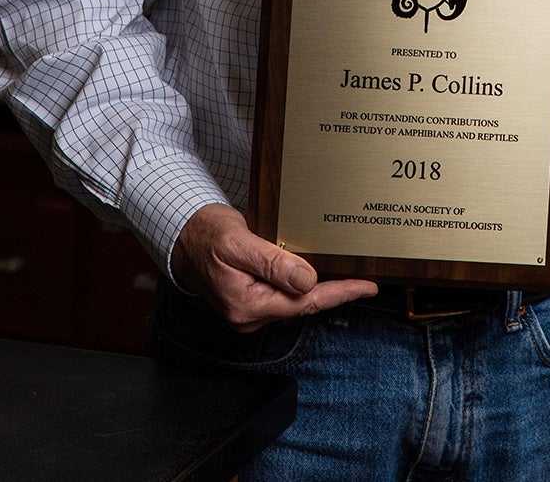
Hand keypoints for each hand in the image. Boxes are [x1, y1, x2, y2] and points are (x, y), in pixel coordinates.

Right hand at [172, 204, 377, 332]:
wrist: (182, 237)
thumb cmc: (205, 235)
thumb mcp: (238, 242)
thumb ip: (272, 262)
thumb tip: (307, 280)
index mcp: (247, 304)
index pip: (305, 302)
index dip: (340, 293)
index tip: (367, 286)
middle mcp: (250, 315)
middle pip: (303, 304)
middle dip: (335, 291)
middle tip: (365, 278)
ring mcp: (250, 310)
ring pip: (295, 300)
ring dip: (320, 287)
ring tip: (348, 275)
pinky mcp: (251, 300)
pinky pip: (284, 294)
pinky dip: (303, 284)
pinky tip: (317, 274)